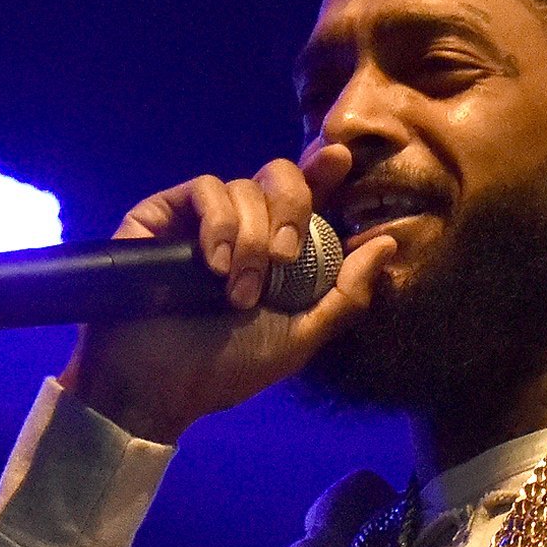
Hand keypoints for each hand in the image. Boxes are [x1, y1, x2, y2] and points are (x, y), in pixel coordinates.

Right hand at [57, 145, 396, 443]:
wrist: (159, 386)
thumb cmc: (224, 369)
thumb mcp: (299, 337)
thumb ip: (346, 294)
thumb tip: (387, 242)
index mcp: (276, 250)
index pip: (305, 193)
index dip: (322, 168)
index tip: (338, 160)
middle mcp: (240, 226)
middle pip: (279, 176)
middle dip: (292, 212)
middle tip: (285, 260)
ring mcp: (199, 219)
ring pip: (242, 185)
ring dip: (250, 238)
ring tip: (237, 290)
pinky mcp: (161, 215)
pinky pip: (203, 189)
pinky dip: (218, 223)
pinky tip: (214, 264)